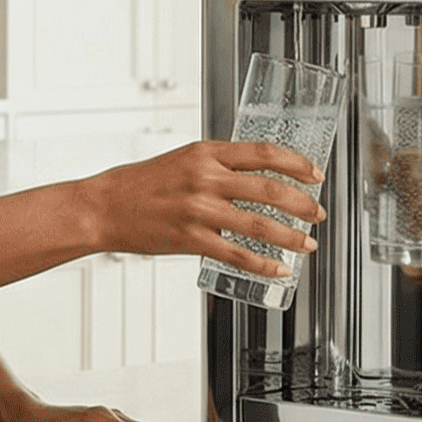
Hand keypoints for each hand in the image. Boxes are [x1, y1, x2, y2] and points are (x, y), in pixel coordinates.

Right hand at [82, 140, 325, 276]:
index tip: (314, 175)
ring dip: (291, 236)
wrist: (104, 207)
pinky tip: (277, 268)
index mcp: (206, 153)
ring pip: (259, 223)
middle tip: (318, 213)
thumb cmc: (140, 184)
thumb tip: (254, 174)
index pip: (263, 153)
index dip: (296, 164)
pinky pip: (237, 254)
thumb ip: (217, 165)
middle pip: (269, 188)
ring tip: (307, 243)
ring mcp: (199, 210)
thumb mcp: (182, 159)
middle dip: (302, 203)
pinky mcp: (190, 239)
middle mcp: (205, 178)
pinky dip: (263, 264)